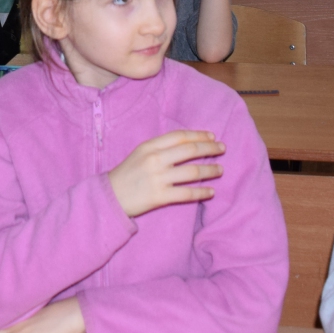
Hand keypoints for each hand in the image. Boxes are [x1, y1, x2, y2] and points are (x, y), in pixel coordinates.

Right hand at [106, 130, 223, 217]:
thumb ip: (160, 148)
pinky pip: (187, 194)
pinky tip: (211, 192)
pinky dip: (202, 192)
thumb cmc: (127, 173)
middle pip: (190, 151)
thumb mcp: (140, 153)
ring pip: (193, 172)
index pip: (180, 136)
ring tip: (220, 170)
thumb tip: (187, 145)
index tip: (212, 136)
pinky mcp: (160, 197)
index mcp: (150, 146)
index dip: (199, 135)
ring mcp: (158, 178)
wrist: (111, 196)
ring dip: (210, 170)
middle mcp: (155, 160)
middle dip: (210, 149)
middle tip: (222, 149)